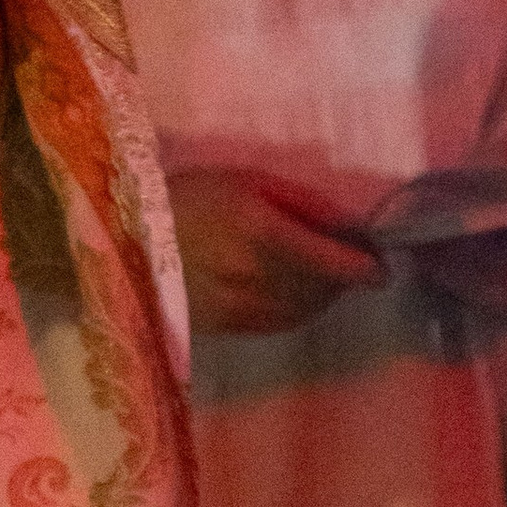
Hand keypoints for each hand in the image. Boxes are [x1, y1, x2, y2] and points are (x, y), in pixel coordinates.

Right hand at [167, 167, 385, 336]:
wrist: (124, 237)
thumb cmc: (186, 195)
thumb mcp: (245, 180)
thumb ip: (299, 201)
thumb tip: (347, 224)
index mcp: (260, 232)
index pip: (331, 262)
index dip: (363, 269)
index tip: (382, 270)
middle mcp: (254, 275)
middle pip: (322, 290)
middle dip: (342, 280)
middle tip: (350, 264)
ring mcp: (237, 306)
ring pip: (303, 311)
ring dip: (322, 297)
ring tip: (321, 278)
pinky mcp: (224, 326)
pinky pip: (278, 323)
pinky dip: (296, 310)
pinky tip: (291, 293)